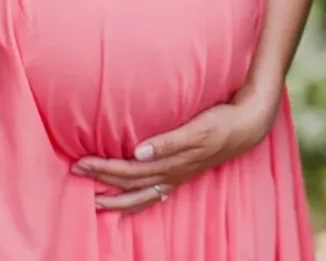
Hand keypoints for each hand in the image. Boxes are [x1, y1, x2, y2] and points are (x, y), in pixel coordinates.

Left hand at [72, 89, 278, 214]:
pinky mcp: (185, 173)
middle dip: (101, 180)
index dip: (103, 168)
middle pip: (129, 184)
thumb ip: (168, 141)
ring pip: (142, 195)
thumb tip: (138, 151)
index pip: (128, 171)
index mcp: (171, 163)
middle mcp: (172, 174)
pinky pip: (157, 194)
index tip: (81, 162)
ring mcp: (179, 176)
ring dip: (118, 200)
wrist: (249, 126)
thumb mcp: (197, 128)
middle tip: (76, 172)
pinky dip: (141, 200)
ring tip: (97, 203)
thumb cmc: (222, 122)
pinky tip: (134, 201)